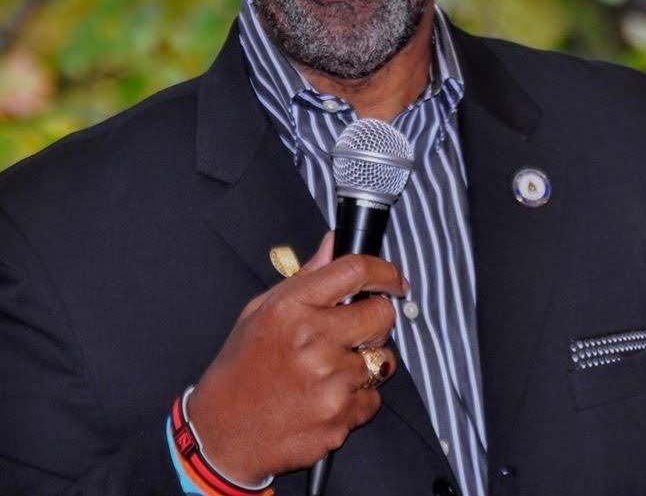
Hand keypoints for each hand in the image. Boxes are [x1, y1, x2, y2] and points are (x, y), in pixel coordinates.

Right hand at [187, 233, 407, 482]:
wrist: (221, 434)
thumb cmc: (242, 366)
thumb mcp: (260, 311)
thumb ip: (305, 276)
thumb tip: (335, 242)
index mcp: (292, 308)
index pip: (355, 271)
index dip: (384, 272)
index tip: (393, 279)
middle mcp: (313, 342)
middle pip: (382, 314)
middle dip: (377, 319)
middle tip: (357, 330)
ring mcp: (329, 383)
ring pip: (383, 360)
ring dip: (367, 363)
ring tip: (332, 371)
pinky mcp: (338, 418)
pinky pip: (373, 398)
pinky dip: (359, 398)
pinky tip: (327, 398)